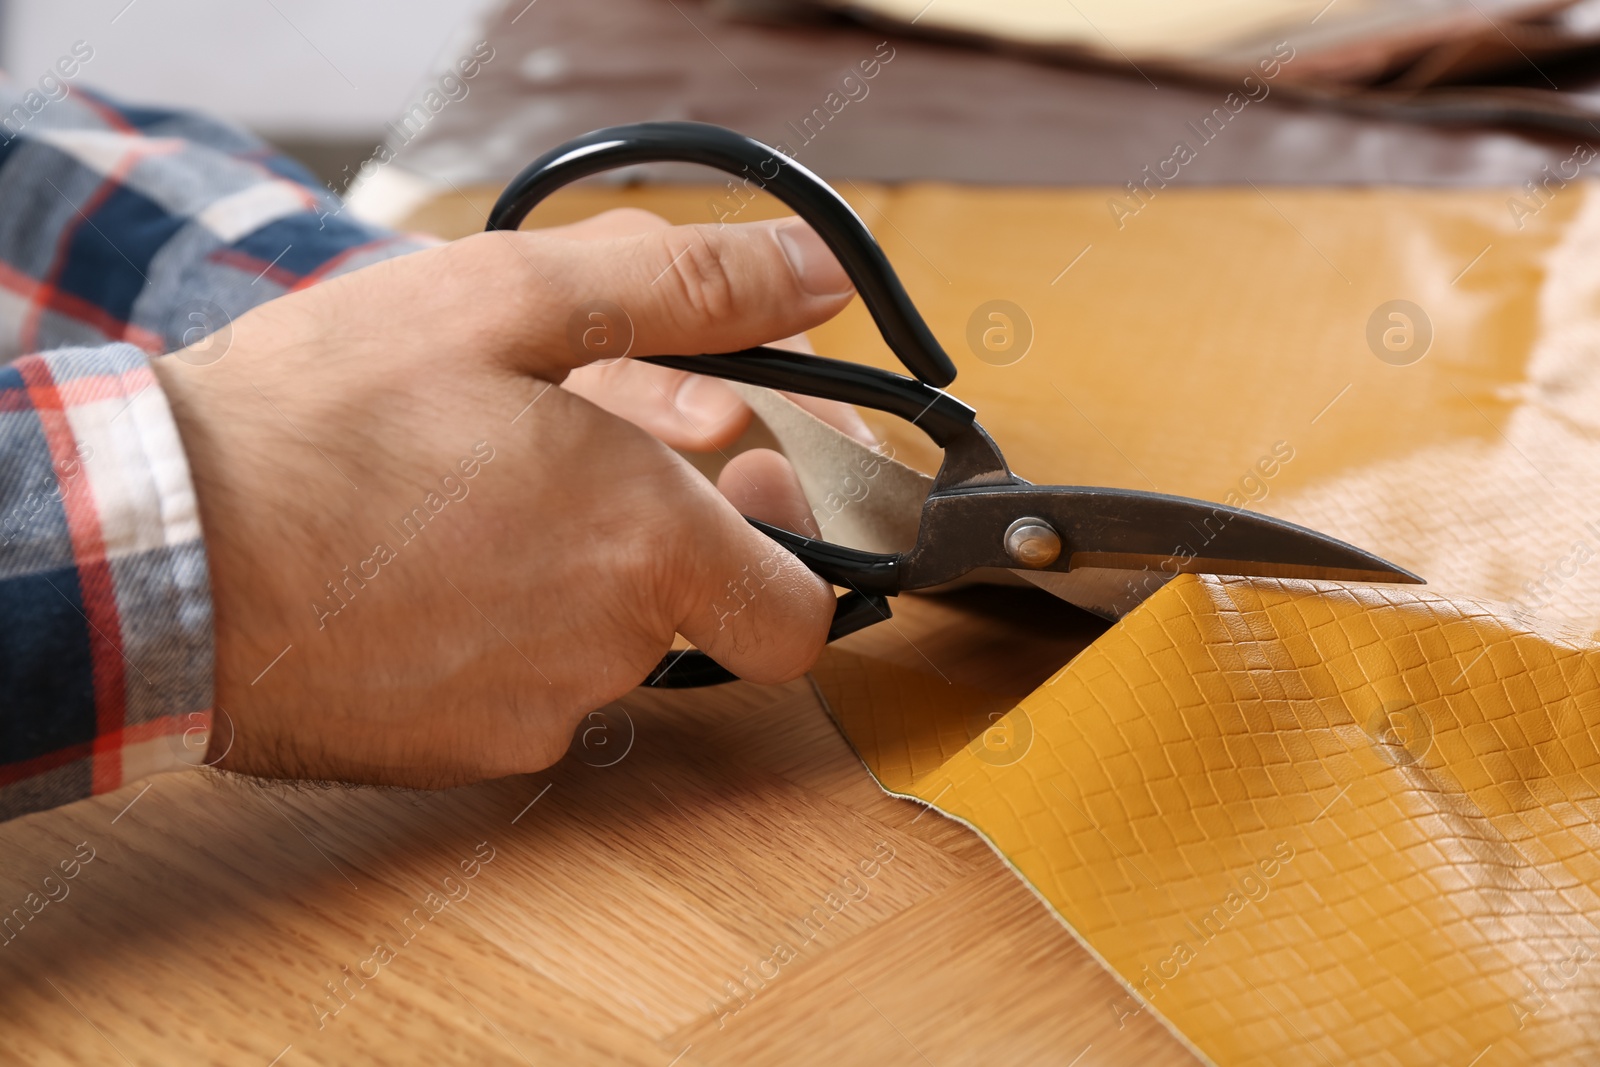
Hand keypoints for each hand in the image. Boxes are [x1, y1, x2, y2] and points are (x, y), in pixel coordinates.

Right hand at [153, 212, 855, 785]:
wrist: (160, 553)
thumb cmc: (322, 421)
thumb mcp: (507, 302)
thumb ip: (684, 292)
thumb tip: (814, 279)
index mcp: (645, 545)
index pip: (799, 613)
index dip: (791, 548)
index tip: (743, 482)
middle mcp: (604, 653)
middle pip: (691, 606)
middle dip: (656, 527)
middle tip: (566, 449)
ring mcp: (527, 715)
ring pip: (600, 641)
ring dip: (570, 569)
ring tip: (470, 492)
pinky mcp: (454, 754)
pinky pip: (520, 685)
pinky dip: (499, 626)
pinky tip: (424, 564)